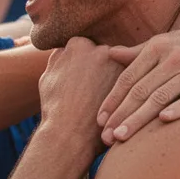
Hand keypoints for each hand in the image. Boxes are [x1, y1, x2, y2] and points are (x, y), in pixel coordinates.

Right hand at [40, 37, 122, 152]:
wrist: (70, 134)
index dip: (82, 62)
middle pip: (103, 54)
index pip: (84, 46)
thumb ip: (59, 58)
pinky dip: (127, 90)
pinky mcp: (131, 84)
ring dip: (114, 77)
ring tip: (103, 97)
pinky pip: (131, 83)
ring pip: (118, 67)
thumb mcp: (48, 77)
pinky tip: (119, 103)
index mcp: (78, 44)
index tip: (81, 76)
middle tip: (93, 86)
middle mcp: (100, 50)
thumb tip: (65, 50)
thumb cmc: (55, 107)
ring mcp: (119, 66)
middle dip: (100, 67)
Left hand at [98, 13, 179, 143]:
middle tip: (105, 137)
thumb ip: (138, 51)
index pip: (128, 79)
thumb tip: (110, 54)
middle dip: (120, 115)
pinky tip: (164, 120)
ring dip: (139, 118)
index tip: (99, 121)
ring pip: (160, 96)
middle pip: (139, 91)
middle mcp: (171, 58)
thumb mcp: (168, 41)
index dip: (112, 101)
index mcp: (157, 48)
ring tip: (122, 137)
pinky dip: (179, 107)